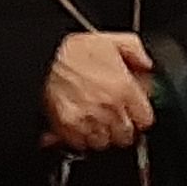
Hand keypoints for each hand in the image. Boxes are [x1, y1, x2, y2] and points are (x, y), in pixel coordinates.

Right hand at [43, 29, 154, 151]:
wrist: (40, 59)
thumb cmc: (71, 50)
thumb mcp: (110, 40)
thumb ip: (135, 51)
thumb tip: (146, 64)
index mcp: (123, 88)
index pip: (145, 119)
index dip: (139, 116)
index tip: (134, 112)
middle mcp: (108, 108)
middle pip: (126, 136)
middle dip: (122, 127)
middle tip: (114, 116)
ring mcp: (88, 121)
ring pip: (105, 143)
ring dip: (102, 134)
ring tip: (95, 120)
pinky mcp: (68, 129)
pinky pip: (82, 144)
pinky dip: (81, 137)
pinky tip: (80, 123)